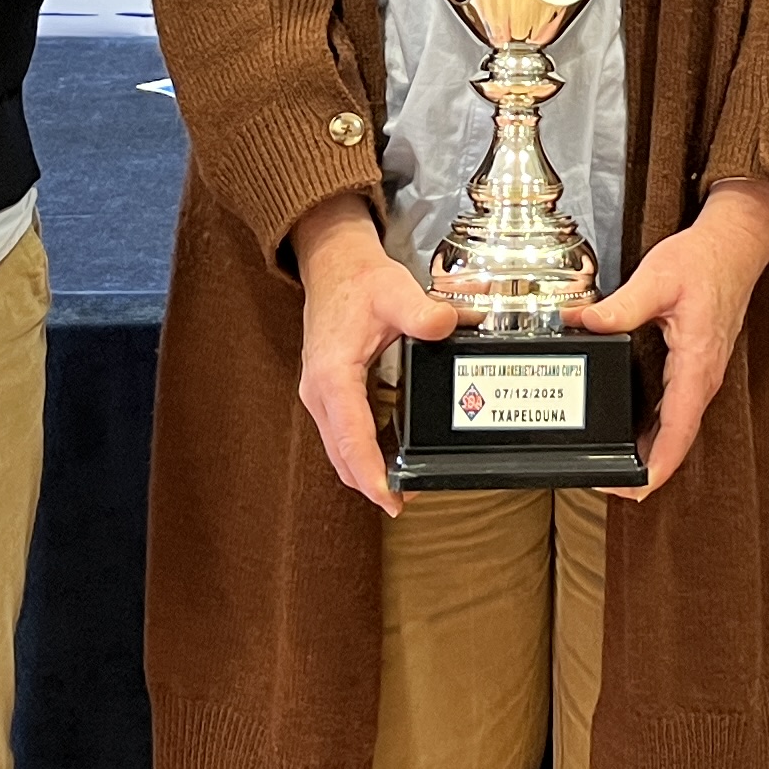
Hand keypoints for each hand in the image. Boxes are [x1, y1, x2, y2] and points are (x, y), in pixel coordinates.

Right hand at [288, 197, 456, 514]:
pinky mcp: (328, 393)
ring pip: (339, 450)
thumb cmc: (358, 281)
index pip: (351, 437)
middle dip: (370, 484)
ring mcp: (320, 395)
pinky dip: (360, 453)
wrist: (332, 265)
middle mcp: (319, 391)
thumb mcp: (394, 290)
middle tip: (405, 503)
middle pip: (341, 456)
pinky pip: (342, 435)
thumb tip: (448, 325)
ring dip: (364, 472)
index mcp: (333, 374)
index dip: (371, 474)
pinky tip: (386, 459)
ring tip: (400, 488)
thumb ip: (422, 311)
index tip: (390, 500)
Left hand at [574, 177, 768, 495]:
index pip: (679, 429)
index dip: (658, 465)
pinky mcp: (696, 367)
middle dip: (647, 469)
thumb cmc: (705, 261)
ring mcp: (701, 375)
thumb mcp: (658, 278)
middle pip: (677, 439)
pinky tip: (635, 436)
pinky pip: (678, 410)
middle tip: (609, 484)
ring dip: (652, 453)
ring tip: (617, 470)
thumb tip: (583, 323)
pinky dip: (658, 431)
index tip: (635, 487)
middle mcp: (703, 378)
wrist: (735, 245)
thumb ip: (621, 306)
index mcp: (696, 364)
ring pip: (678, 428)